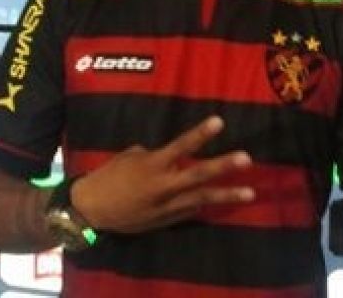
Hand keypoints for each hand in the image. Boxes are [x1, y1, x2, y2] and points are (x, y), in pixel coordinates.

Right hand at [70, 116, 253, 233]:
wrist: (92, 210)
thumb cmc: (109, 176)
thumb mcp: (130, 158)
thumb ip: (154, 156)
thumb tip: (169, 158)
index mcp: (152, 165)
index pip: (181, 145)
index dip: (200, 134)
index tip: (219, 121)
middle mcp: (163, 186)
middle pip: (198, 175)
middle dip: (223, 166)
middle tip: (246, 158)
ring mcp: (167, 206)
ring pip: (202, 199)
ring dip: (227, 195)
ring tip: (251, 192)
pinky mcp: (167, 220)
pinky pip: (191, 210)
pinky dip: (205, 204)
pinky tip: (221, 200)